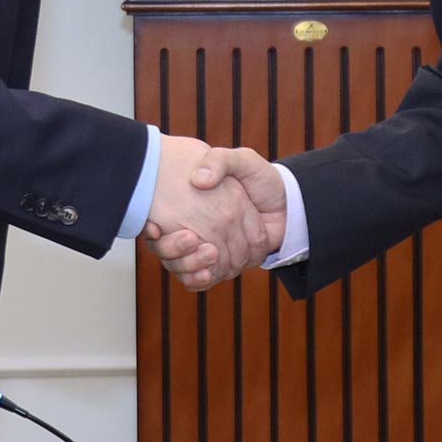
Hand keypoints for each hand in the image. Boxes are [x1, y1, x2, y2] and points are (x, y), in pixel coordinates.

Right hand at [142, 136, 269, 287]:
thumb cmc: (262, 180)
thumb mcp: (242, 161)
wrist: (287, 203)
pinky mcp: (219, 265)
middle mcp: (195, 229)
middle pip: (168, 249)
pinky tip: (207, 272)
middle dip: (171, 250)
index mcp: (193, 206)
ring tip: (207, 252)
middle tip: (188, 238)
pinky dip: (199, 279)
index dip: (155, 228)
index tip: (154, 227)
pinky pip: (199, 280)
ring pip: (181, 266)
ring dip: (188, 264)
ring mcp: (205, 248)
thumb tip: (198, 180)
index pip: (163, 225)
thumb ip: (220, 161)